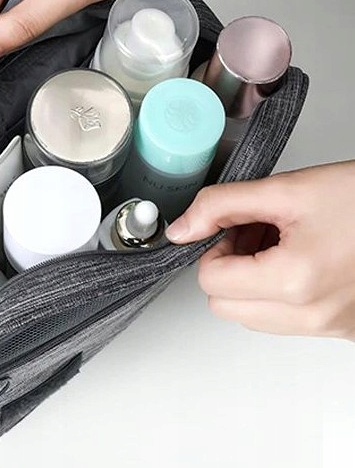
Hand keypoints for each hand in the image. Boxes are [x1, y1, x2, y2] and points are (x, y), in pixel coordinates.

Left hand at [166, 162, 354, 339]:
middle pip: (225, 307)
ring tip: (282, 242)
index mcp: (295, 280)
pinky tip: (302, 259)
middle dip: (229, 266)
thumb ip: (221, 205)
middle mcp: (313, 315)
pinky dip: (281, 293)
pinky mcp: (342, 330)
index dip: (214, 246)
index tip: (233, 226)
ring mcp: (330, 328)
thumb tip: (181, 228)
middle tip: (254, 232)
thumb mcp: (287, 189)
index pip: (210, 281)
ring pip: (253, 317)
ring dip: (253, 281)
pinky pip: (288, 322)